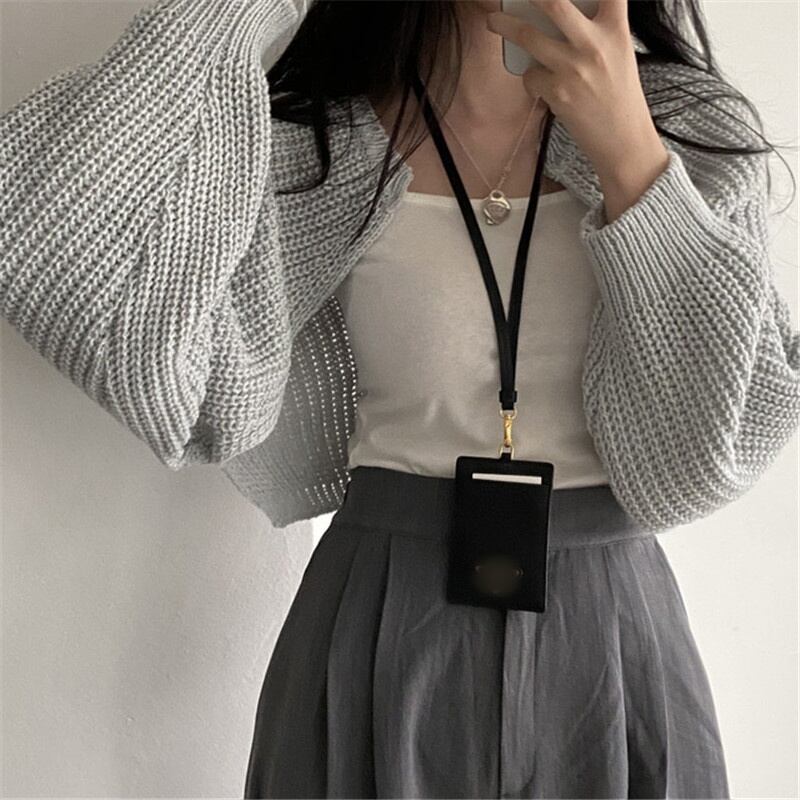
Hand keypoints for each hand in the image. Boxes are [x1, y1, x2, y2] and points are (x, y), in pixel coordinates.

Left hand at [486, 0, 669, 218]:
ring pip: (528, 37)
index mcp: (616, 29)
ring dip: (505, 27)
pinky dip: (531, 78)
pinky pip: (531, 75)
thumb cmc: (618, 95)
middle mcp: (595, 44)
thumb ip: (597, 30)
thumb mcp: (619, 53)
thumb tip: (555, 13)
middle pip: (555, 3)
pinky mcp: (558, 92)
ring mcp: (574, 69)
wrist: (622, 140)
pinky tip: (544, 86)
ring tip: (494, 22)